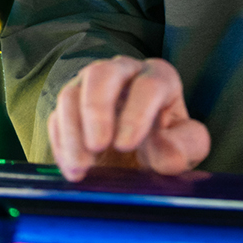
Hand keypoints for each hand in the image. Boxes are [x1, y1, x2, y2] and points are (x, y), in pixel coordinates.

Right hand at [47, 56, 209, 182]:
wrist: (142, 153)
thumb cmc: (168, 141)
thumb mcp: (187, 147)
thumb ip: (184, 147)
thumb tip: (167, 155)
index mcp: (158, 77)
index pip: (148, 84)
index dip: (136, 114)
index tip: (126, 145)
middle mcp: (122, 73)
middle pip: (101, 73)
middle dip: (96, 109)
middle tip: (97, 146)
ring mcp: (90, 87)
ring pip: (71, 93)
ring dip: (72, 131)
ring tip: (81, 166)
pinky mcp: (70, 108)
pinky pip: (56, 118)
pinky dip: (61, 145)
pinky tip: (74, 170)